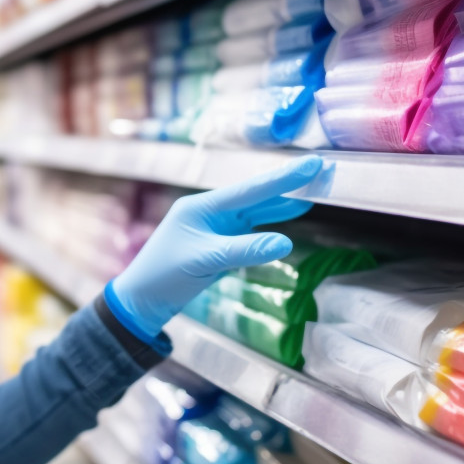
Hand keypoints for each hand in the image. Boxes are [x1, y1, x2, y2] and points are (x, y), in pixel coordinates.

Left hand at [107, 156, 322, 340]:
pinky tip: (289, 214)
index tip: (312, 164)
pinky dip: (270, 223)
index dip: (283, 178)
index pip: (250, 190)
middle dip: (287, 185)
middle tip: (321, 172)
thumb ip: (244, 250)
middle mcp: (210, 211)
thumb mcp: (205, 261)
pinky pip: (250, 229)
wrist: (142, 299)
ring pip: (255, 211)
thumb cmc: (165, 276)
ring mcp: (215, 226)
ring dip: (282, 203)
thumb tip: (286, 242)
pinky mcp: (219, 243)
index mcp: (202, 206)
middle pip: (256, 196)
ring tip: (313, 192)